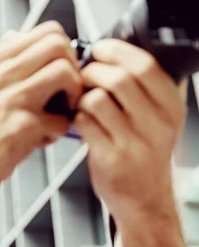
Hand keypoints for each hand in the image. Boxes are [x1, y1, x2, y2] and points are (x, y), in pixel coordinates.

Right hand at [0, 21, 82, 195]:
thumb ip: (5, 61)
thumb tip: (17, 35)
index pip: (49, 31)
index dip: (67, 50)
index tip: (62, 72)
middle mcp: (1, 74)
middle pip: (59, 45)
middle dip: (75, 69)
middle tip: (68, 93)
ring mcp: (10, 99)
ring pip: (64, 72)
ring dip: (75, 96)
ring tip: (62, 112)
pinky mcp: (21, 126)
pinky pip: (63, 120)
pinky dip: (60, 132)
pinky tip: (44, 138)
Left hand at [73, 39, 187, 225]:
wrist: (144, 199)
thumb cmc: (144, 151)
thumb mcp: (159, 117)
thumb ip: (145, 86)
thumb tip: (117, 48)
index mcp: (171, 106)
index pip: (146, 65)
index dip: (117, 50)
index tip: (100, 49)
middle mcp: (158, 123)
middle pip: (119, 78)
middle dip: (92, 71)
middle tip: (83, 76)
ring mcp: (135, 143)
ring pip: (97, 99)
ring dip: (81, 95)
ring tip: (81, 102)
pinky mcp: (111, 158)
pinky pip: (84, 122)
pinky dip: (75, 116)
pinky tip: (80, 121)